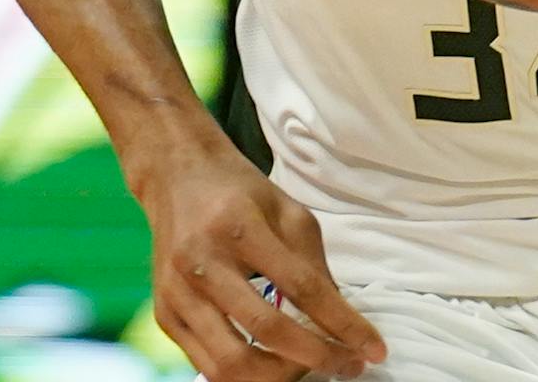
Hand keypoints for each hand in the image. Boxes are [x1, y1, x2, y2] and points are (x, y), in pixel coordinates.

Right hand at [140, 146, 385, 380]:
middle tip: (344, 364)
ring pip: (229, 364)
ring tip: (305, 367)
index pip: (301, 288)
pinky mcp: (163, 314)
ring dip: (278, 377)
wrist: (177, 176)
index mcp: (239, 226)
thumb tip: (340, 323)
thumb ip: (313, 265)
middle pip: (265, 330)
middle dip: (315, 358)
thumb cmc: (240, 193)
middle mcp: (202, 262)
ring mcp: (177, 292)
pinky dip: (244, 375)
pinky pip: (205, 365)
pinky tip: (270, 364)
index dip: (342, 325)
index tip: (374, 349)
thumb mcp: (288, 212)